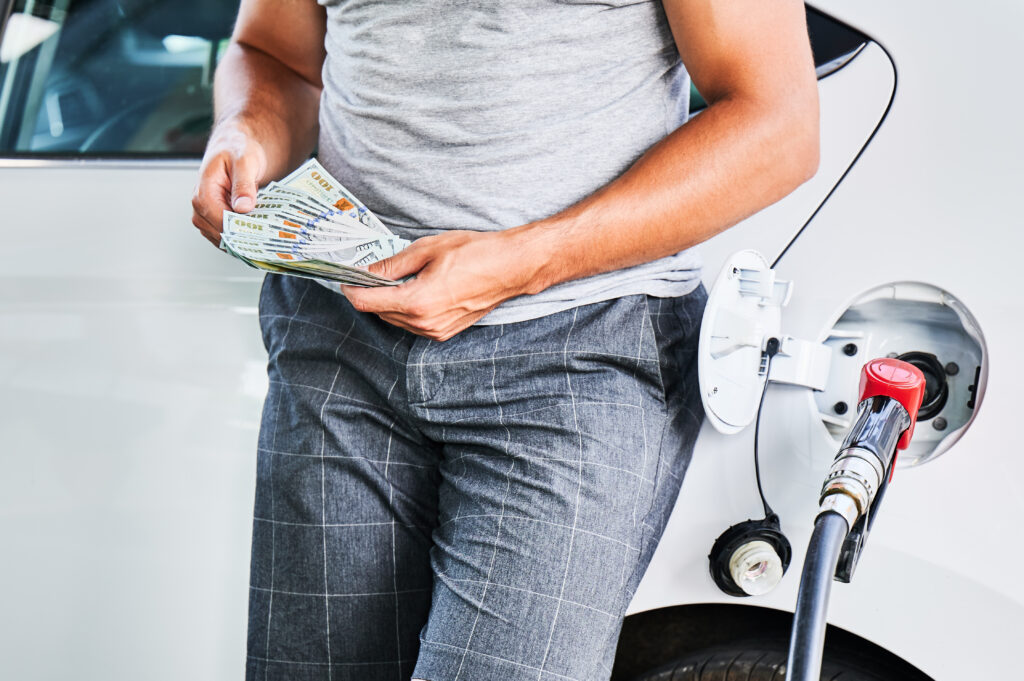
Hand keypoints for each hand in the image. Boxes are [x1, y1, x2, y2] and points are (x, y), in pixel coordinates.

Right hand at [191, 122, 267, 246]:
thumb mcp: (244, 162)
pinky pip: (228, 236)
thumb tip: (243, 207)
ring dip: (243, 240)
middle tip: (268, 237)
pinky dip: (242, 237)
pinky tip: (258, 234)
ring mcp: (206, 215)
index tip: (262, 233)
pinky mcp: (216, 220)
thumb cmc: (237, 149)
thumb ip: (244, 184)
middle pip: (220, 234)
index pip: (219, 221)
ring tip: (264, 236)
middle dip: (244, 237)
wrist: (235, 146)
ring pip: (223, 239)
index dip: (240, 229)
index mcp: (203, 192)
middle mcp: (201, 207)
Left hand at [342, 230, 544, 340]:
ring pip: (395, 319)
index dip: (352, 289)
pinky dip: (406, 308)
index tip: (346, 277)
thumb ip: (392, 265)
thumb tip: (367, 271)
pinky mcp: (444, 333)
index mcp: (417, 302)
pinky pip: (413, 324)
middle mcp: (424, 323)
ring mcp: (435, 331)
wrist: (511, 268)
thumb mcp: (427, 250)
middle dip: (371, 293)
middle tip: (371, 271)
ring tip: (398, 278)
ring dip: (389, 301)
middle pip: (379, 312)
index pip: (367, 302)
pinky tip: (415, 289)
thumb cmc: (475, 253)